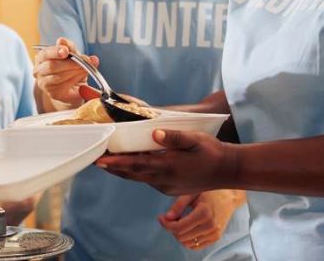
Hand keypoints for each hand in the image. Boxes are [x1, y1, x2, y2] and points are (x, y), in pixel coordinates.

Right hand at [32, 37, 98, 109]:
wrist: (72, 87)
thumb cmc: (71, 69)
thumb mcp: (74, 56)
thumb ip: (74, 51)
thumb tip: (78, 49)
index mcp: (42, 57)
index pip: (45, 53)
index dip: (55, 51)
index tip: (66, 50)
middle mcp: (39, 69)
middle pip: (51, 65)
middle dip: (69, 63)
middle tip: (83, 61)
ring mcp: (43, 82)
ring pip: (58, 76)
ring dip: (74, 71)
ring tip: (84, 69)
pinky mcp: (52, 92)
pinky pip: (63, 85)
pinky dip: (73, 80)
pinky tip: (79, 78)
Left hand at [97, 129, 237, 195]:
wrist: (226, 171)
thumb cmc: (212, 152)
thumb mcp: (195, 139)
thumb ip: (174, 137)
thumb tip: (154, 132)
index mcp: (169, 165)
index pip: (137, 164)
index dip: (117, 163)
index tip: (101, 161)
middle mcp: (164, 179)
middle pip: (132, 174)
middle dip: (114, 168)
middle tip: (97, 161)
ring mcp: (167, 187)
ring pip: (139, 178)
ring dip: (123, 171)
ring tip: (108, 163)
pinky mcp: (170, 190)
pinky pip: (149, 180)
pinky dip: (137, 173)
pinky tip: (131, 166)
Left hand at [160, 190, 242, 250]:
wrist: (229, 197)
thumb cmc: (210, 192)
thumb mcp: (192, 193)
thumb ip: (178, 205)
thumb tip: (166, 217)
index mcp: (204, 213)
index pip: (178, 228)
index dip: (166, 224)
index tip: (161, 217)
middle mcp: (210, 226)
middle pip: (181, 237)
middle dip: (172, 228)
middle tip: (171, 218)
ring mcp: (214, 233)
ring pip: (187, 243)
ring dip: (180, 235)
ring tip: (181, 221)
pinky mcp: (215, 238)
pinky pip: (196, 246)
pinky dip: (188, 240)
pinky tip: (188, 228)